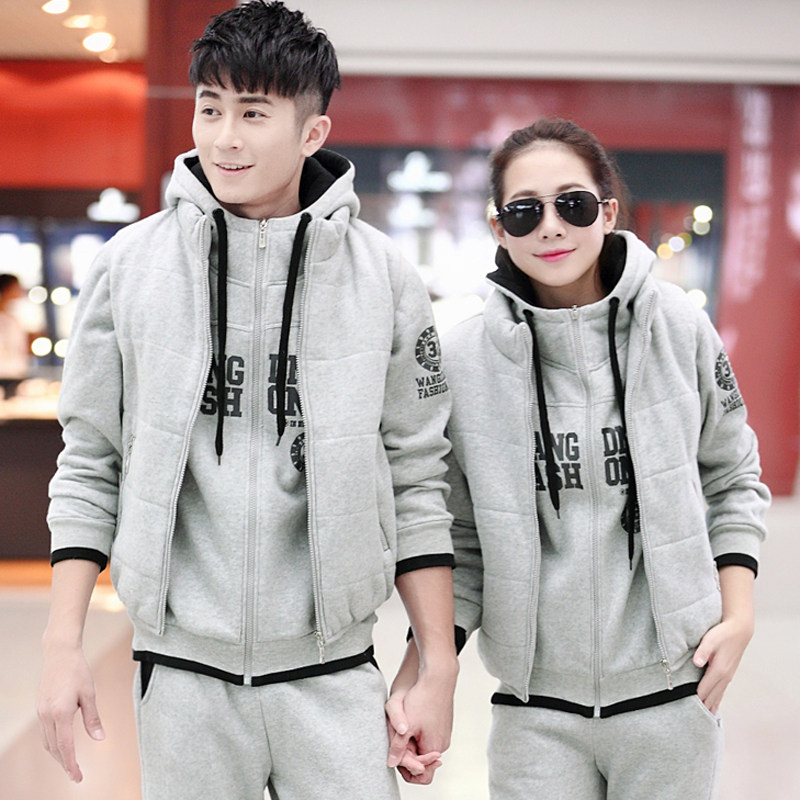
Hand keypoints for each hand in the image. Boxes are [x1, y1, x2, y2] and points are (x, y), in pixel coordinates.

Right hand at [37, 640, 104, 782]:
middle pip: (54, 748)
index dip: (71, 764)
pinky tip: (61, 744)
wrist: (60, 654)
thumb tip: (100, 738)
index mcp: (61, 713)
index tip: (78, 777)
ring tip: (70, 763)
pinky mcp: (40, 708)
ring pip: (47, 742)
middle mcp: (47, 715)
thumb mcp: (89, 693)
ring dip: (58, 754)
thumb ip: (93, 718)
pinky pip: (45, 732)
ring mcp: (41, 712)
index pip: (65, 747)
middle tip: (76, 775)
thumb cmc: (78, 670)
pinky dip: (53, 742)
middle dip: (64, 763)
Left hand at [385, 645, 456, 783]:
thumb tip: (391, 763)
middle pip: (421, 760)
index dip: (406, 768)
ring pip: (423, 746)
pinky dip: (417, 732)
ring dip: (411, 740)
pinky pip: (427, 735)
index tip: (395, 754)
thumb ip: (398, 747)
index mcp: (434, 748)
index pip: (422, 775)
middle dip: (407, 752)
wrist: (438, 677)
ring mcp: (443, 733)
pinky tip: (409, 718)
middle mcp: (442, 744)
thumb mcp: (405, 726)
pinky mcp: (442, 724)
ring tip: (402, 726)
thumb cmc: (422, 699)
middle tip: (396, 737)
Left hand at [693, 613, 752, 714]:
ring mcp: (728, 677)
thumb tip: (696, 663)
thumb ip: (702, 652)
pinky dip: (716, 701)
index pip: (703, 690)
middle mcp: (724, 677)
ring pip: (718, 697)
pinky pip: (721, 692)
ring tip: (701, 721)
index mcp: (718, 671)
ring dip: (710, 707)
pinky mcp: (728, 674)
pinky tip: (712, 707)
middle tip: (691, 721)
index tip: (685, 709)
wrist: (739, 630)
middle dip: (702, 708)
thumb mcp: (710, 639)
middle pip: (711, 698)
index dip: (694, 700)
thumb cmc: (722, 633)